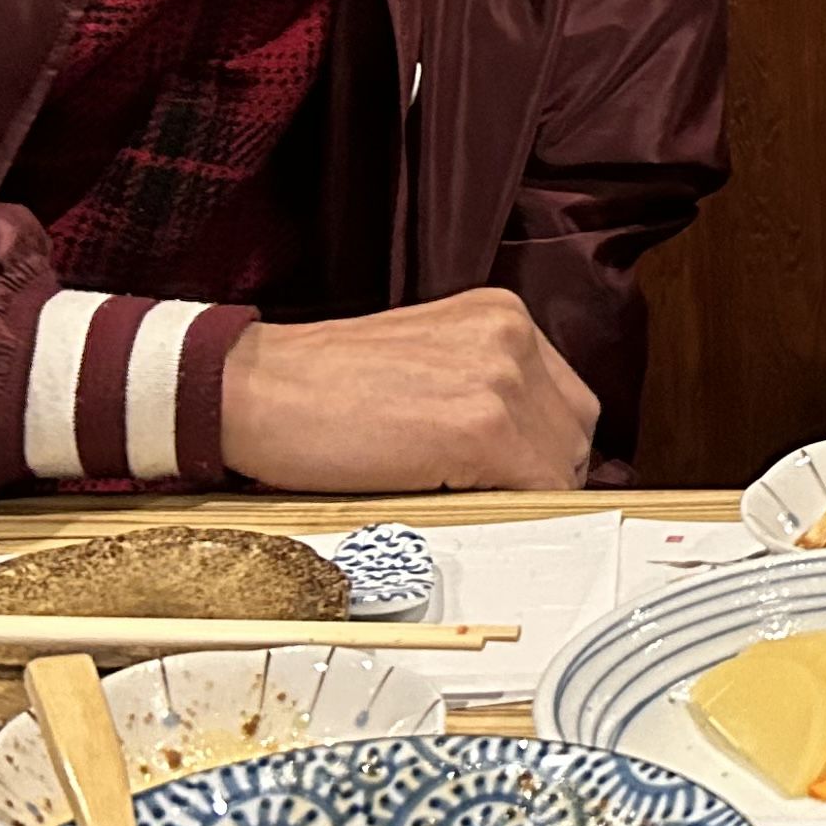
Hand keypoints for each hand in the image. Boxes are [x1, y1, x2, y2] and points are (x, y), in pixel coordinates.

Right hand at [219, 292, 600, 493]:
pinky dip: (508, 510)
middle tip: (486, 496)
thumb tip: (524, 452)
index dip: (542, 446)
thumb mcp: (424, 362)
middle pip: (576, 430)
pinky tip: (453, 506)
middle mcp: (512, 337)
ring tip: (461, 501)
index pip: (565, 398)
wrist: (249, 388)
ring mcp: (501, 379)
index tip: (512, 474)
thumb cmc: (318, 386)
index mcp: (501, 316)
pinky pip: (534, 489)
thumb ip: (480, 387)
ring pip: (562, 464)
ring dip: (522, 493)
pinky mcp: (481, 427)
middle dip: (540, 471)